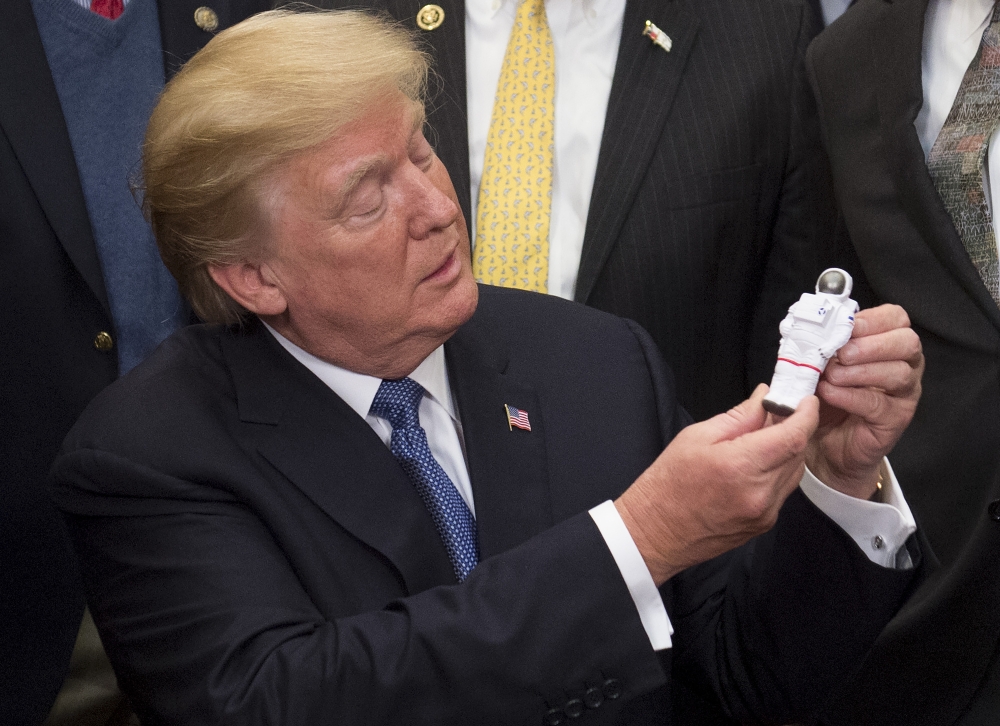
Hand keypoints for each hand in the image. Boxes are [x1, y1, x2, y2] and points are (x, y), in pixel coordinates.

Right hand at [616, 385, 818, 584]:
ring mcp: (764, 513)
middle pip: (797, 453)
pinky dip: (777, 472)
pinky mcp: (764, 524)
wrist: (655, 531)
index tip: (806, 401)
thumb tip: (763, 399)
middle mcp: (759, 493)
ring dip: (787, 451)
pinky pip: (783, 490)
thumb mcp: (695, 437)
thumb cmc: (667, 485)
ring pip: (794, 472)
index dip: (806, 415)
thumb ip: (738, 417)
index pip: (793, 437)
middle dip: (794, 429)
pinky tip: (756, 464)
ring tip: (763, 438)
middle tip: (778, 413)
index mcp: (740, 466)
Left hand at [806, 304, 922, 498]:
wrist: (823, 441)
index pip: (896, 318)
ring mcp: (904, 393)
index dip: (874, 319)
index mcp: (887, 343)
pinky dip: (850, 395)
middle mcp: (904, 365)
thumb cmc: (825, 396)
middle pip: (907, 343)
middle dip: (872, 344)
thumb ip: (821, 345)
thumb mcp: (820, 364)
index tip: (847, 326)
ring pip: (898, 373)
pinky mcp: (894, 419)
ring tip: (831, 375)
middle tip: (841, 353)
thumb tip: (808, 328)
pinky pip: (878, 403)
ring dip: (860, 371)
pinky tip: (830, 393)